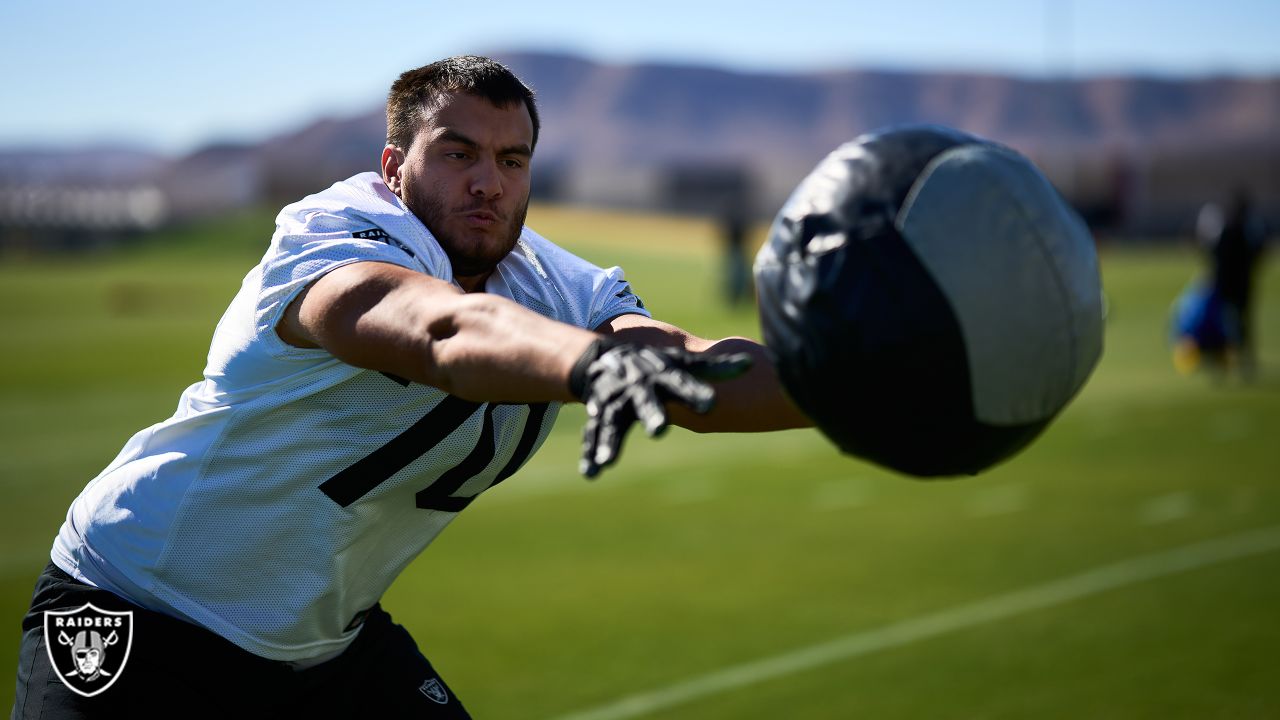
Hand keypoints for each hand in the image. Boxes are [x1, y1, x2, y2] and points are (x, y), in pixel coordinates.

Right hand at [570, 339, 752, 476]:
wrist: (607, 358)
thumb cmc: (655, 365)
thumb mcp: (682, 363)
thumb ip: (714, 367)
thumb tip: (752, 364)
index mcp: (660, 375)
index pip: (680, 383)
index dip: (695, 394)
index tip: (710, 405)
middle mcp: (636, 388)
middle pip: (645, 402)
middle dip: (651, 415)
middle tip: (660, 431)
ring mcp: (614, 402)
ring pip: (612, 422)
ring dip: (610, 442)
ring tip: (608, 461)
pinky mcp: (599, 416)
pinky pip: (594, 435)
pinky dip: (590, 454)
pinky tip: (591, 473)